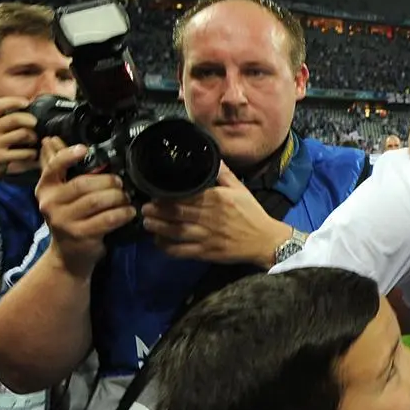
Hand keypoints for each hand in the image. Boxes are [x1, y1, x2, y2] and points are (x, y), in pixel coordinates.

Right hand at [0, 97, 39, 198]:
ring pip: (23, 133)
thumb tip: (25, 107)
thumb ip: (3, 120)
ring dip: (33, 137)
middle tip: (35, 124)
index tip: (26, 102)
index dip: (12, 101)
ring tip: (32, 142)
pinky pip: (25, 152)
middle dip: (30, 120)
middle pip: (14, 119)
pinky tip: (30, 155)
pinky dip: (32, 154)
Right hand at [36, 138, 135, 278]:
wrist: (69, 255)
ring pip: (97, 201)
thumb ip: (60, 169)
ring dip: (118, 197)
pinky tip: (129, 212)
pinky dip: (123, 213)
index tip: (84, 149)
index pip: (54, 167)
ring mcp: (64, 221)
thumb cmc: (70, 218)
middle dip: (108, 181)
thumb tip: (53, 138)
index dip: (68, 155)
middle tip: (121, 184)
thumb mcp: (61, 194)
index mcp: (45, 189)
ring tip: (127, 198)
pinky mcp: (80, 235)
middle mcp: (50, 204)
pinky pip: (107, 219)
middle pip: (84, 184)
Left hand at [141, 162, 291, 268]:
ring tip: (147, 223)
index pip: (185, 195)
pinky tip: (159, 242)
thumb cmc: (252, 213)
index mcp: (216, 199)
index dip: (165, 195)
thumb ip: (224, 174)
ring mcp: (206, 236)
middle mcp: (209, 217)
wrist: (265, 241)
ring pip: (174, 232)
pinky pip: (181, 251)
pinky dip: (167, 247)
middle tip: (144, 208)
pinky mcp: (206, 252)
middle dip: (156, 210)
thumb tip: (211, 156)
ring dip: (157, 227)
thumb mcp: (241, 189)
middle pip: (175, 213)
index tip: (154, 194)